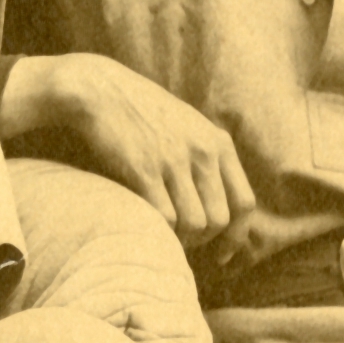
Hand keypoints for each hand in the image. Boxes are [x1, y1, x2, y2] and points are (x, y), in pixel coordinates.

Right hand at [8, 56, 256, 246]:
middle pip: (220, 219)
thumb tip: (219, 205)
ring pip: (195, 223)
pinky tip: (147, 224)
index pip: (244, 203)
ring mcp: (174, 160)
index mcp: (218, 142)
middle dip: (203, 239)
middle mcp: (202, 151)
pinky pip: (164, 217)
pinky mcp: (143, 169)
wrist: (99, 89)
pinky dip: (158, 228)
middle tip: (183, 241)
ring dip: (180, 238)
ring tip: (165, 234)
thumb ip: (208, 157)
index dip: (236, 236)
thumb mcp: (188, 125)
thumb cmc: (141, 112)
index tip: (222, 253)